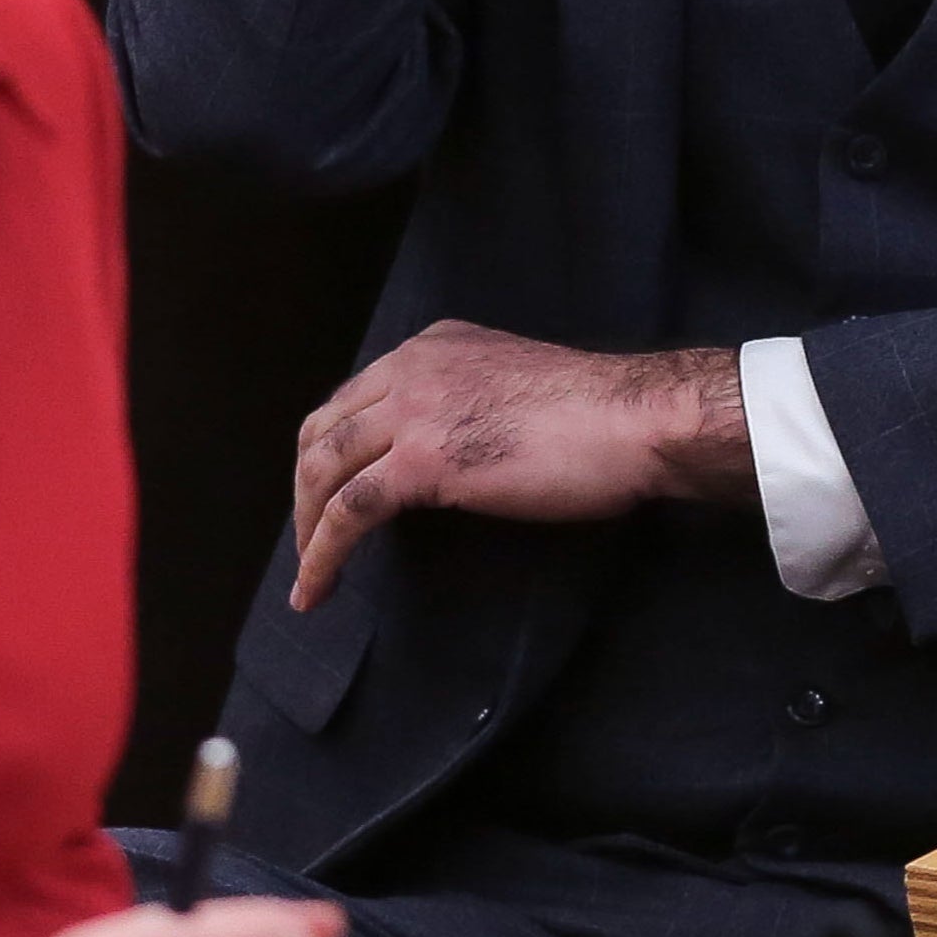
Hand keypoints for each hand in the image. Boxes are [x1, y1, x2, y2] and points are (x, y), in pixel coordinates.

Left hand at [290, 322, 747, 608]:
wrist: (630, 420)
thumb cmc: (598, 413)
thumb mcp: (515, 385)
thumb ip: (473, 401)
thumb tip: (455, 446)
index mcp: (433, 347)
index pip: (355, 398)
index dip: (334, 451)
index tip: (332, 495)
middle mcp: (409, 368)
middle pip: (324, 430)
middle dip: (306, 490)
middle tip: (311, 541)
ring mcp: (411, 411)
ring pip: (324, 470)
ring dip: (306, 529)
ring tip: (308, 578)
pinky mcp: (420, 462)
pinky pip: (349, 511)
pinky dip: (323, 554)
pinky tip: (318, 588)